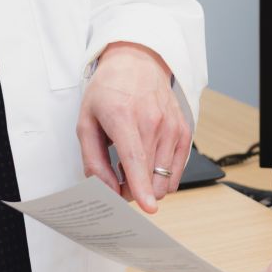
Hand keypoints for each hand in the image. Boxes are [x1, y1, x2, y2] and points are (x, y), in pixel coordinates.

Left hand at [79, 43, 188, 213]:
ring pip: (166, 180)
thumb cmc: (109, 91)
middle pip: (150, 178)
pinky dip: (163, 175)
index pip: (135, 159)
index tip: (148, 207)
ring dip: (148, 182)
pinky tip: (149, 159)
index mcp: (124, 117)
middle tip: (118, 176)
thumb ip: (92, 160)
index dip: (140, 187)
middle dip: (133, 190)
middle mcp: (153, 122)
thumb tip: (106, 189)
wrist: (137, 63)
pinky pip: (178, 170)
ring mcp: (173, 126)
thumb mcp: (86, 121)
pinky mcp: (185, 130)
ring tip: (133, 162)